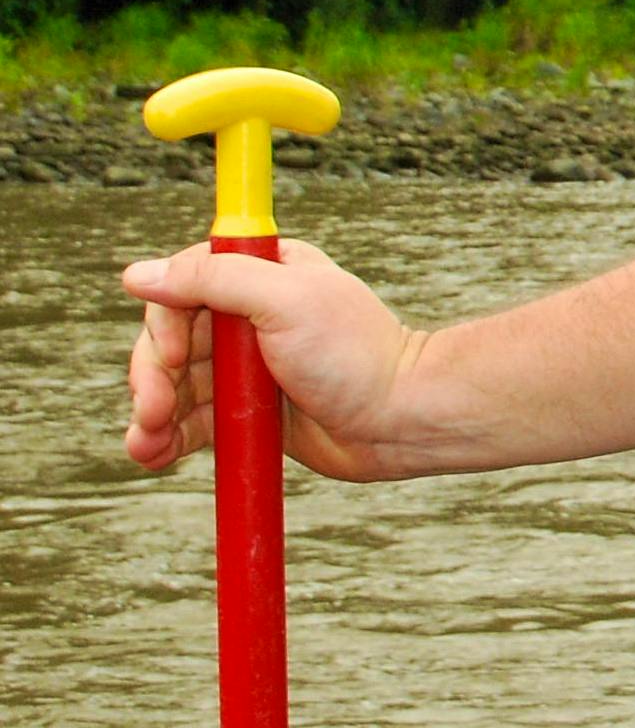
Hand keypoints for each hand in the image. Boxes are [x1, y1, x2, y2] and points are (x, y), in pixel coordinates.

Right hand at [123, 240, 433, 481]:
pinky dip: (167, 437)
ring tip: (144, 444)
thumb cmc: (356, 354)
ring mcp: (246, 368)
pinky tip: (151, 454)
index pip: (184, 286)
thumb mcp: (286, 300)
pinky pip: (192, 421)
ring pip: (175, 385)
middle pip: (170, 340)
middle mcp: (248, 317)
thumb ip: (214, 280)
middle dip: (152, 377)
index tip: (172, 354)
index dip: (165, 321)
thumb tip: (138, 274)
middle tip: (153, 411)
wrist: (403, 420)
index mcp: (262, 274)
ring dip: (151, 413)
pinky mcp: (248, 412)